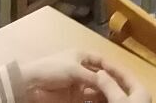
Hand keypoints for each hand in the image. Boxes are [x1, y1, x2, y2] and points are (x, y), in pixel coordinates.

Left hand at [20, 52, 148, 102]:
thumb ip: (93, 77)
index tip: (124, 77)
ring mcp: (78, 83)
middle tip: (122, 92)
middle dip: (110, 84)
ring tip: (115, 99)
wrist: (30, 84)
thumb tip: (110, 83)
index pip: (101, 61)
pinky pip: (88, 98)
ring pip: (96, 89)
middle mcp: (81, 68)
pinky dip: (96, 100)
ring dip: (104, 94)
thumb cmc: (52, 69)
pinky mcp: (73, 96)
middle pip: (100, 77)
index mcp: (81, 56)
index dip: (112, 68)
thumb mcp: (75, 70)